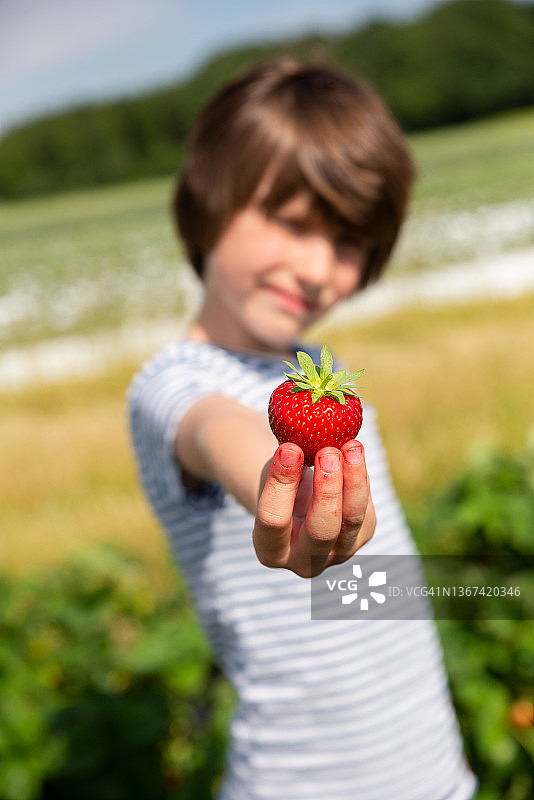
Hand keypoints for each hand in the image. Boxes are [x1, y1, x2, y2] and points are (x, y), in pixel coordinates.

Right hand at [253, 440, 374, 577]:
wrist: (299, 497)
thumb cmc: (279, 483)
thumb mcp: (273, 474)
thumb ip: (284, 465)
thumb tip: (296, 446)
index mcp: (270, 551)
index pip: (274, 521)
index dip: (281, 485)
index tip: (289, 449)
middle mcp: (304, 562)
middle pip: (322, 530)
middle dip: (327, 490)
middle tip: (328, 453)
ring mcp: (337, 554)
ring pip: (352, 519)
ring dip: (354, 480)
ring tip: (350, 446)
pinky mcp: (361, 538)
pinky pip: (365, 507)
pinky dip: (360, 477)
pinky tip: (353, 452)